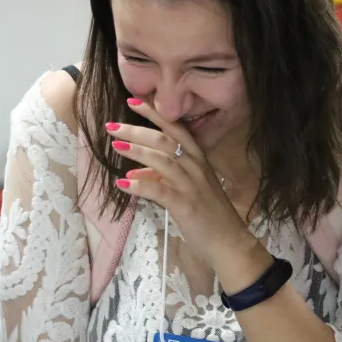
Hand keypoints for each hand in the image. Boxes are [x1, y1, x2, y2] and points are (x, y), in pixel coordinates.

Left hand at [106, 98, 252, 266]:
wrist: (228, 241)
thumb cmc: (208, 213)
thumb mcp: (187, 188)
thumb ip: (162, 177)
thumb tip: (134, 173)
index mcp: (198, 158)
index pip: (175, 128)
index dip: (154, 113)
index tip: (133, 100)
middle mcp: (195, 166)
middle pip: (164, 140)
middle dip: (137, 130)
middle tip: (112, 126)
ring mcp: (191, 185)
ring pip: (162, 160)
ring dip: (137, 151)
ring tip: (115, 146)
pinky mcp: (185, 205)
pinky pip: (160, 191)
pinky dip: (140, 186)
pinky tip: (122, 184)